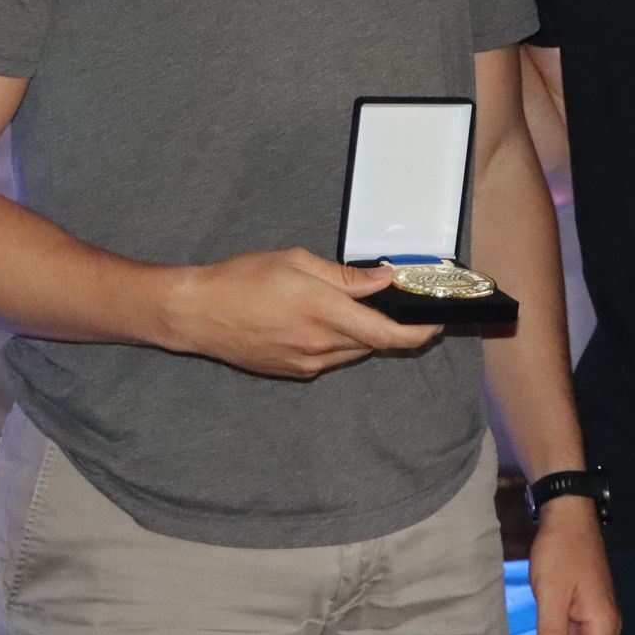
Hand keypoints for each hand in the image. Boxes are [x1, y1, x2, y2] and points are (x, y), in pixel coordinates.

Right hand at [167, 249, 440, 377]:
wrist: (199, 313)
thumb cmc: (243, 278)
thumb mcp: (296, 261)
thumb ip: (345, 277)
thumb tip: (384, 280)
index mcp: (324, 312)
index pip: (388, 334)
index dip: (419, 332)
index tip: (435, 322)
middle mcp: (320, 345)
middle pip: (375, 343)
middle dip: (388, 324)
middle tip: (390, 302)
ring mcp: (307, 363)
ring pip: (353, 352)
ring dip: (361, 333)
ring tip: (346, 307)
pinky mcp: (294, 372)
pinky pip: (331, 359)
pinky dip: (338, 342)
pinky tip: (317, 320)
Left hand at [528, 499, 617, 634]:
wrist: (568, 513)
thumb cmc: (561, 549)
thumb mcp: (551, 597)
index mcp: (603, 625)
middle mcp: (606, 624)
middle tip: (544, 625)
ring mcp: (596, 614)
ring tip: (545, 619)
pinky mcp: (585, 605)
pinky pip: (574, 630)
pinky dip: (559, 632)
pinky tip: (544, 624)